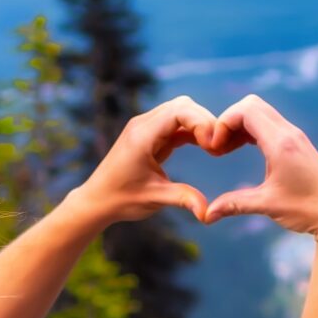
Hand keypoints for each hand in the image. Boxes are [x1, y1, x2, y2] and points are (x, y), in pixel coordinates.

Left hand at [79, 95, 221, 226]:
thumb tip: (207, 212)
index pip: (179, 111)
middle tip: (219, 146)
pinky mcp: (150, 135)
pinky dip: (192, 131)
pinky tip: (205, 146)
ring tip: (214, 147)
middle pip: (183, 105)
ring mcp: (146, 127)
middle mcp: (143, 124)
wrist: (98, 200)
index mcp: (142, 135)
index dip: (202, 122)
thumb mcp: (154, 199)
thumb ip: (182, 199)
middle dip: (205, 121)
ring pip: (181, 110)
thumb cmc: (121, 199)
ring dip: (200, 124)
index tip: (214, 145)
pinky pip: (176, 123)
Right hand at [202, 95, 317, 242]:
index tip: (214, 148)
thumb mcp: (267, 205)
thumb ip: (234, 205)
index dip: (223, 123)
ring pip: (260, 112)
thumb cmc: (307, 210)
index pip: (245, 110)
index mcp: (281, 143)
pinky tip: (242, 148)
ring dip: (240, 124)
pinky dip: (251, 129)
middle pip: (251, 104)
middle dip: (229, 120)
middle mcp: (289, 133)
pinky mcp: (297, 143)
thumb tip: (206, 215)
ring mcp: (295, 136)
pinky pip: (269, 123)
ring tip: (226, 149)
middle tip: (218, 146)